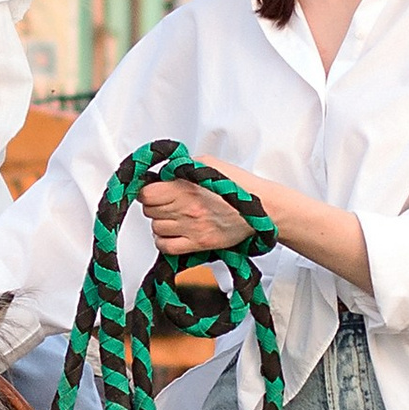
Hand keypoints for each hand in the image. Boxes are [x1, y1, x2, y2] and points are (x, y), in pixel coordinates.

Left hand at [139, 171, 276, 260]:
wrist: (262, 207)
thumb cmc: (238, 184)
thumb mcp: (207, 163)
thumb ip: (181, 166)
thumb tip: (162, 173)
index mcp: (186, 188)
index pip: (146, 194)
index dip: (147, 190)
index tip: (153, 189)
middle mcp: (186, 210)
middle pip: (149, 211)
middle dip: (154, 204)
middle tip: (166, 201)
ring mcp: (191, 229)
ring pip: (155, 228)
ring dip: (160, 221)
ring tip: (174, 215)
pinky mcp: (198, 244)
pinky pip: (166, 247)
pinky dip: (164, 240)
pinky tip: (173, 231)